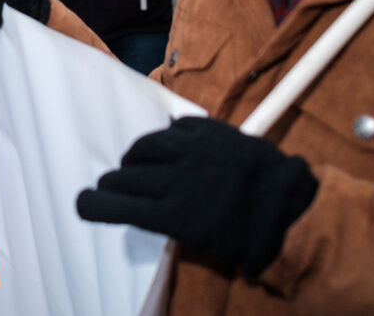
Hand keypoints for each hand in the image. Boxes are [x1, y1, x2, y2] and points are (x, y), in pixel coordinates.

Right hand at [76, 116, 318, 277]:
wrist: (290, 203)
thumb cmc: (250, 235)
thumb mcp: (206, 244)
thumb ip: (172, 227)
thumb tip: (148, 213)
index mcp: (174, 214)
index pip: (118, 207)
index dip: (94, 206)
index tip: (83, 204)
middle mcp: (177, 178)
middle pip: (127, 176)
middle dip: (113, 183)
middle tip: (109, 186)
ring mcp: (192, 150)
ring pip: (147, 146)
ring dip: (135, 156)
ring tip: (133, 162)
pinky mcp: (209, 131)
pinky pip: (175, 129)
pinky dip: (166, 137)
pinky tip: (167, 144)